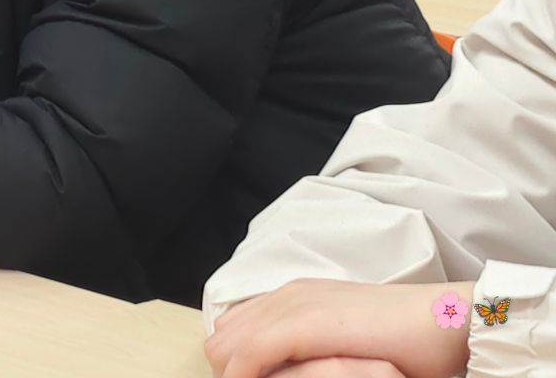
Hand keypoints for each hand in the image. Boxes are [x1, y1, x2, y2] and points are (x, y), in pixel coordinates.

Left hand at [204, 279, 466, 377]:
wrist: (444, 321)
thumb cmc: (406, 340)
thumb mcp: (346, 345)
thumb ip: (314, 352)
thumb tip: (287, 371)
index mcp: (294, 299)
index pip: (234, 331)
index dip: (235, 366)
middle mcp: (286, 297)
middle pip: (222, 339)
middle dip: (229, 372)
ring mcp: (293, 306)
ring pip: (227, 346)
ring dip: (234, 375)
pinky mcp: (305, 323)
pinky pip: (250, 354)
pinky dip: (242, 377)